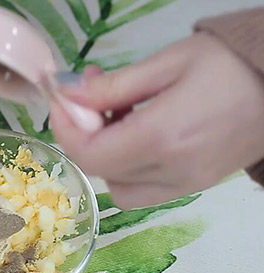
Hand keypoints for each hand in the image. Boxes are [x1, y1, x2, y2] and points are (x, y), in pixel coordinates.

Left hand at [49, 33, 263, 208]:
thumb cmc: (230, 64)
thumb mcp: (168, 63)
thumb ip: (113, 86)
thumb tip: (69, 96)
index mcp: (162, 138)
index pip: (90, 153)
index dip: (65, 128)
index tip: (61, 99)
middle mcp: (171, 172)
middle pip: (100, 171)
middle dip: (83, 135)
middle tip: (91, 97)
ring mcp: (185, 185)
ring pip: (119, 187)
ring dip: (105, 155)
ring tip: (118, 115)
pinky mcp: (194, 186)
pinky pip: (144, 190)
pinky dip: (127, 168)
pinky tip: (138, 133)